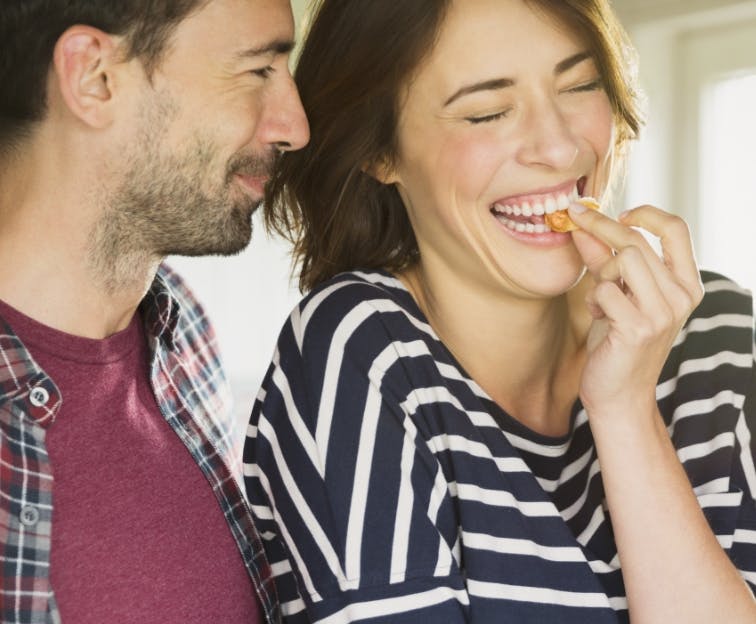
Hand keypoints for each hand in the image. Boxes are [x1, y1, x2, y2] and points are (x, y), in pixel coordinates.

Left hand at [567, 203, 703, 416]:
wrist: (618, 395)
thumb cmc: (617, 342)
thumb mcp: (615, 294)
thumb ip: (603, 259)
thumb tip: (582, 224)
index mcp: (685, 284)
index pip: (676, 229)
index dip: (646, 213)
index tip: (617, 212)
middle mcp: (681, 297)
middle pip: (637, 241)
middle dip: (600, 228)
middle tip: (574, 220)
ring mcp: (663, 313)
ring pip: (624, 260)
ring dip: (600, 274)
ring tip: (600, 300)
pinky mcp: (639, 328)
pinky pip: (605, 290)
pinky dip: (594, 299)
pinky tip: (600, 318)